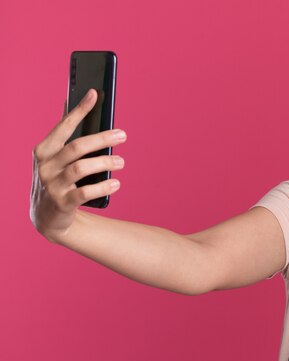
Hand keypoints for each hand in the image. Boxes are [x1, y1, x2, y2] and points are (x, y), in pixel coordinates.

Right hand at [30, 89, 126, 241]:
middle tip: (122, 135)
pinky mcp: (62, 203)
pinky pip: (85, 193)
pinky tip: (116, 183)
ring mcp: (52, 185)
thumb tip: (89, 111)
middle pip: (77, 147)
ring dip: (105, 163)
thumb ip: (69, 141)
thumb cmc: (58, 180)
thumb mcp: (57, 160)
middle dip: (102, 139)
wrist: (46, 216)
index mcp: (44, 151)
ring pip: (81, 169)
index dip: (80, 110)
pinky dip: (103, 187)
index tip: (95, 94)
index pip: (63, 126)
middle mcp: (45, 166)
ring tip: (121, 162)